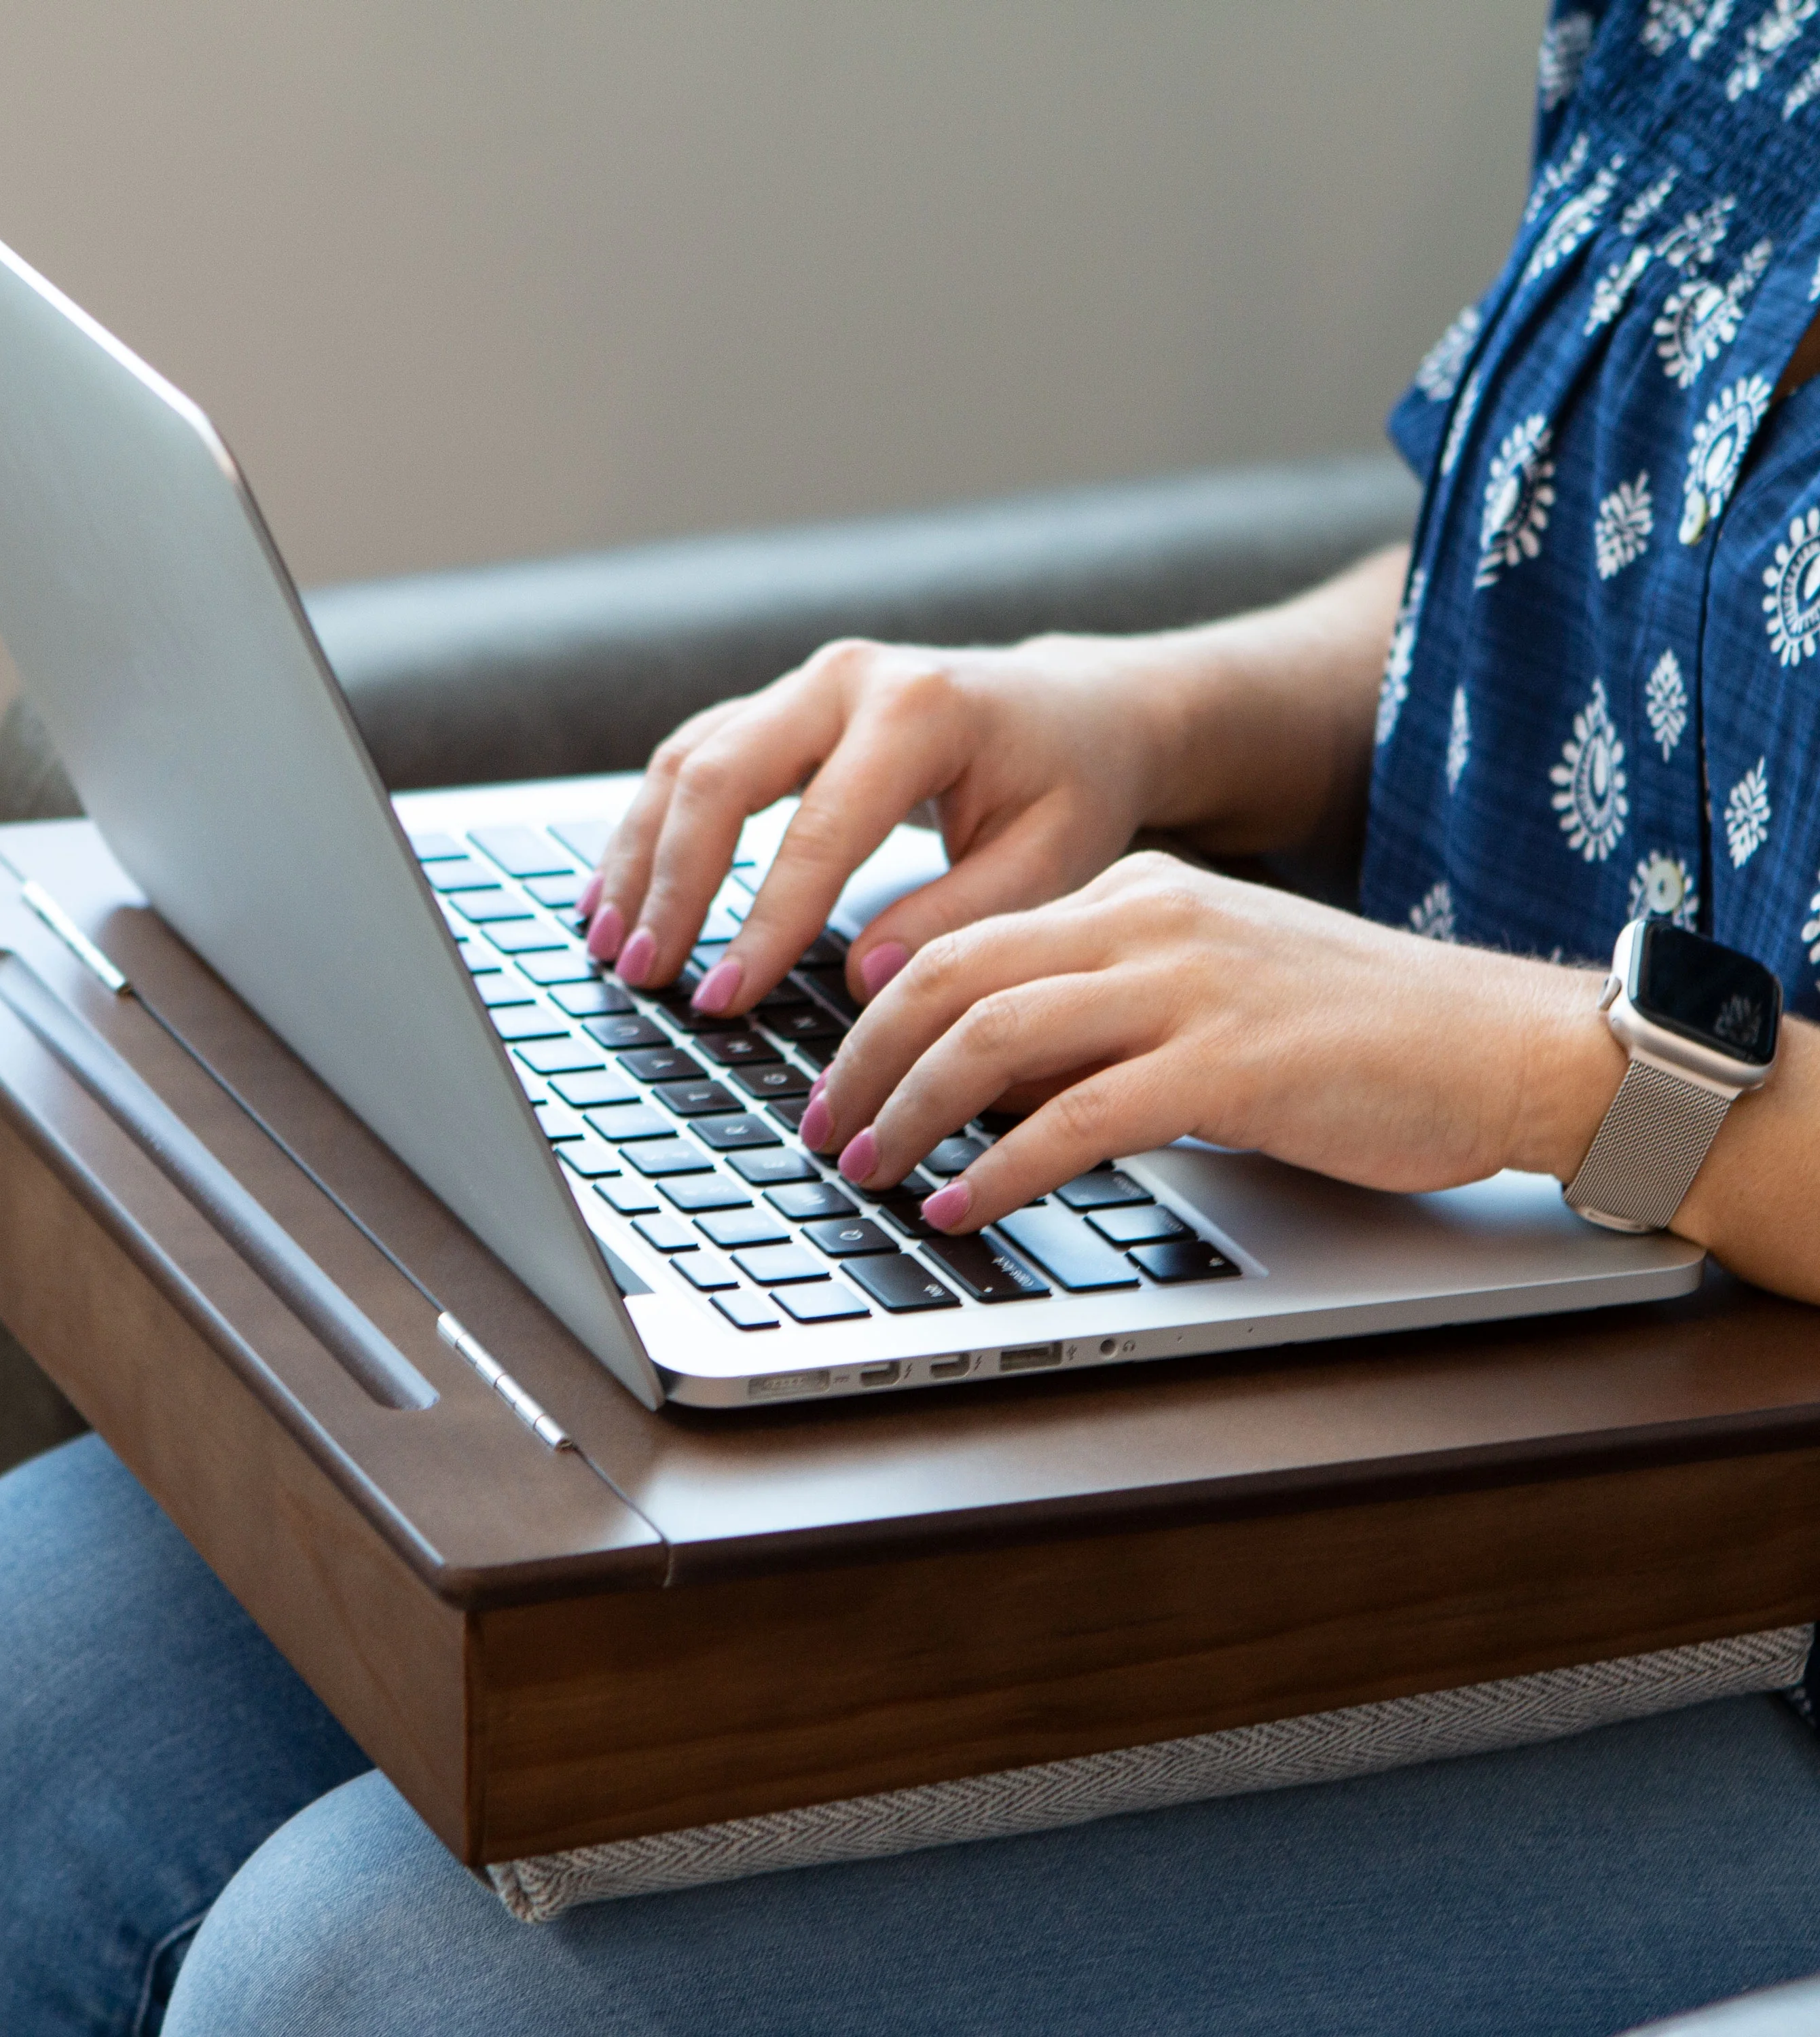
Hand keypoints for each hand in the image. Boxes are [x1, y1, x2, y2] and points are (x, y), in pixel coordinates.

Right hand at [582, 634, 1170, 1013]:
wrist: (1077, 709)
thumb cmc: (1070, 787)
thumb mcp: (1050, 861)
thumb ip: (958, 919)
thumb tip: (862, 979)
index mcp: (919, 710)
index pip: (816, 833)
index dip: (762, 925)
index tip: (725, 1001)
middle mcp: (847, 678)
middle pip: (719, 776)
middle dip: (673, 884)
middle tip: (644, 975)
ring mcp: (805, 683)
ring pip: (688, 761)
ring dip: (640, 857)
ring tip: (611, 946)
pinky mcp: (782, 705)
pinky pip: (692, 758)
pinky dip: (649, 828)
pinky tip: (618, 893)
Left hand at [797, 852, 1624, 1230]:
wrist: (1505, 1043)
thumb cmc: (1357, 1036)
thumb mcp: (1207, 998)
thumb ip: (1101, 1023)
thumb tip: (987, 1087)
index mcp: (1136, 896)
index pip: (965, 937)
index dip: (876, 1009)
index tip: (834, 1070)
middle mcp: (1149, 922)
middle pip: (950, 975)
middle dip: (862, 1058)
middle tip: (818, 1126)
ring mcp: (1189, 987)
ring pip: (993, 1036)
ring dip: (908, 1110)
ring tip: (865, 1168)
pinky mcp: (1230, 1067)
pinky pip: (1076, 1118)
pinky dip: (998, 1169)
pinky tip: (960, 1209)